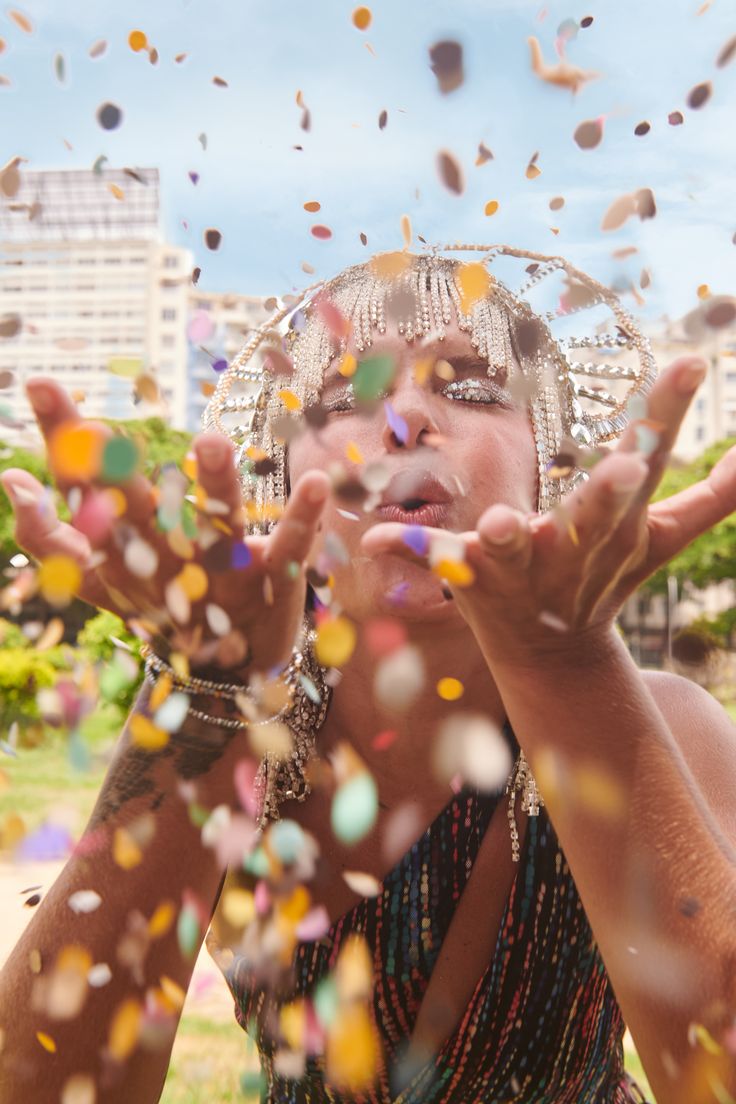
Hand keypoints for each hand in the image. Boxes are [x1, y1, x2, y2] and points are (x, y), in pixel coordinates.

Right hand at [1, 378, 329, 672]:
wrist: (224, 675)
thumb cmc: (158, 604)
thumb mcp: (100, 578)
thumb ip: (51, 535)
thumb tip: (12, 480)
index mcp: (123, 551)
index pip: (84, 492)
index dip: (63, 442)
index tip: (39, 384)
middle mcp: (167, 560)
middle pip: (140, 512)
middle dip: (118, 475)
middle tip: (98, 432)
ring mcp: (223, 572)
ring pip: (216, 524)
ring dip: (214, 485)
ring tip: (211, 441)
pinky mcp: (274, 581)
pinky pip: (290, 548)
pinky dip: (304, 519)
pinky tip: (317, 482)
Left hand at [361, 356, 735, 666]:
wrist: (552, 654)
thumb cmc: (604, 578)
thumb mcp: (660, 539)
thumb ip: (711, 499)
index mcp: (616, 528)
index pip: (648, 466)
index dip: (666, 417)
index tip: (689, 362)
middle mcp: (570, 550)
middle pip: (592, 522)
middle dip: (607, 500)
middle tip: (623, 471)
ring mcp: (518, 570)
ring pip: (511, 553)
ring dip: (506, 542)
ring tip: (501, 526)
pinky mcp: (469, 580)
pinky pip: (434, 564)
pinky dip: (405, 552)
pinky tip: (370, 541)